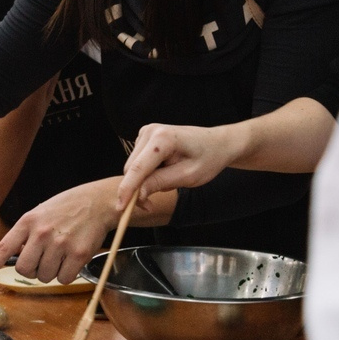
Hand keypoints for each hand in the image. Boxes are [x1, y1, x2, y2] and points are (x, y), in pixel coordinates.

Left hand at [0, 178, 125, 285]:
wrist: (97, 201)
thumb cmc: (66, 208)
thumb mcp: (39, 213)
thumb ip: (26, 234)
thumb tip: (15, 258)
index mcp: (27, 221)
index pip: (3, 248)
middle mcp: (41, 233)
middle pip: (24, 270)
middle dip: (32, 270)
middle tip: (43, 258)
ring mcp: (59, 244)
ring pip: (44, 277)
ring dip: (51, 272)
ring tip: (61, 253)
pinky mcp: (78, 254)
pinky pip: (64, 279)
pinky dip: (67, 275)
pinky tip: (72, 259)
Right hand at [116, 123, 245, 206]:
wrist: (216, 143)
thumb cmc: (208, 158)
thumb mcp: (188, 176)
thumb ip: (161, 183)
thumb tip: (138, 194)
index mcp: (163, 139)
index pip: (138, 168)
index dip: (127, 190)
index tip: (121, 208)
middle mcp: (150, 131)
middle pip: (131, 169)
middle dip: (137, 189)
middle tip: (150, 205)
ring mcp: (146, 132)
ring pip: (132, 167)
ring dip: (144, 181)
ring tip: (168, 179)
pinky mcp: (145, 137)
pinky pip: (138, 162)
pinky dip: (146, 173)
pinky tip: (165, 170)